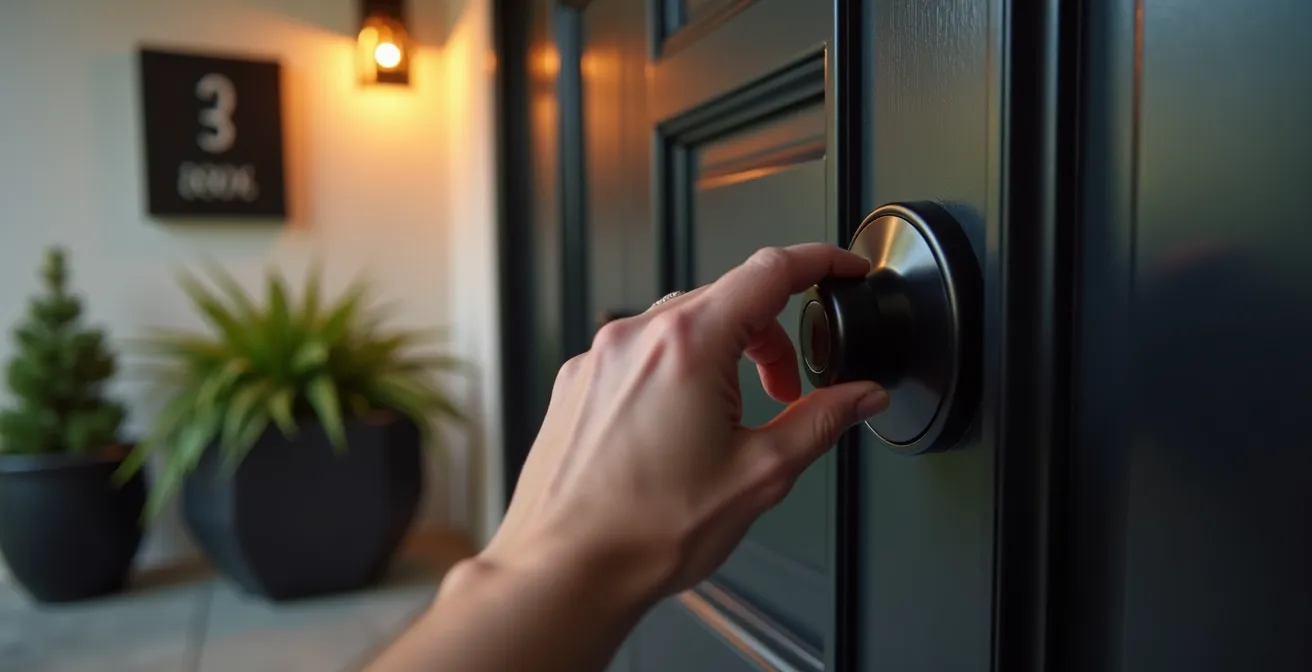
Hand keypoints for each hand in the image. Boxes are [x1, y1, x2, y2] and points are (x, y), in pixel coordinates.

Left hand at [481, 243, 890, 604]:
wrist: (565, 569)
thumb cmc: (644, 531)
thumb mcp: (760, 475)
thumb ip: (820, 422)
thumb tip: (860, 397)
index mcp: (689, 344)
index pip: (771, 271)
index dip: (821, 262)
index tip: (844, 268)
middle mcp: (636, 337)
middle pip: (728, 299)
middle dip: (772, 338)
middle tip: (787, 392)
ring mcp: (599, 357)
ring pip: (682, 325)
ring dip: (724, 354)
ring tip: (730, 418)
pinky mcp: (577, 381)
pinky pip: (640, 353)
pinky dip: (675, 372)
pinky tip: (680, 427)